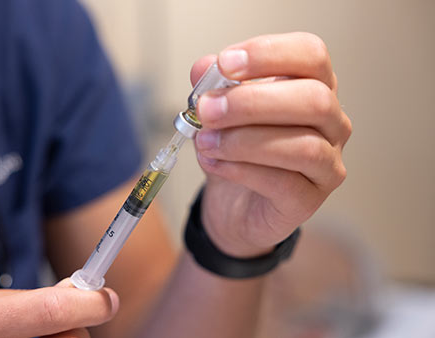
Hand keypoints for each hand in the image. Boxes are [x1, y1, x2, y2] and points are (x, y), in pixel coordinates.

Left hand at [192, 32, 350, 257]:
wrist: (232, 203)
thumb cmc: (235, 150)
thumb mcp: (218, 112)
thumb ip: (212, 87)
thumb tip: (203, 68)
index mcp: (314, 85)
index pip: (311, 55)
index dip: (268, 55)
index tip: (225, 63)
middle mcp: (331, 122)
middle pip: (314, 99)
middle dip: (251, 102)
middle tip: (207, 109)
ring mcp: (327, 164)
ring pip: (304, 146)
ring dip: (244, 141)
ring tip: (205, 141)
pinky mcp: (310, 200)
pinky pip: (284, 183)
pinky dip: (241, 170)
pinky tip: (213, 163)